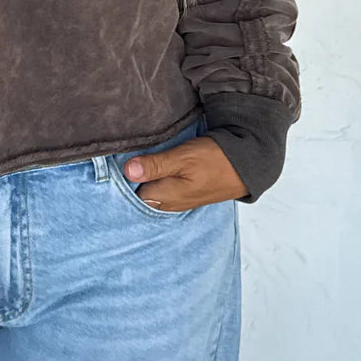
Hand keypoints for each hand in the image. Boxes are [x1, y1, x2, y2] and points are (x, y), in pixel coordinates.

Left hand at [121, 137, 248, 210]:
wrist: (247, 165)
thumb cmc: (215, 161)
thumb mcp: (183, 158)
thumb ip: (155, 165)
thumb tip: (128, 170)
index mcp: (163, 197)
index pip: (128, 192)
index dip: (120, 177)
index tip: (113, 160)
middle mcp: (167, 203)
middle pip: (138, 193)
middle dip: (130, 178)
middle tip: (121, 157)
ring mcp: (177, 200)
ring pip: (150, 190)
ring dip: (144, 177)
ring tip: (138, 159)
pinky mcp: (185, 193)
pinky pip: (162, 189)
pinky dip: (156, 179)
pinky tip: (155, 167)